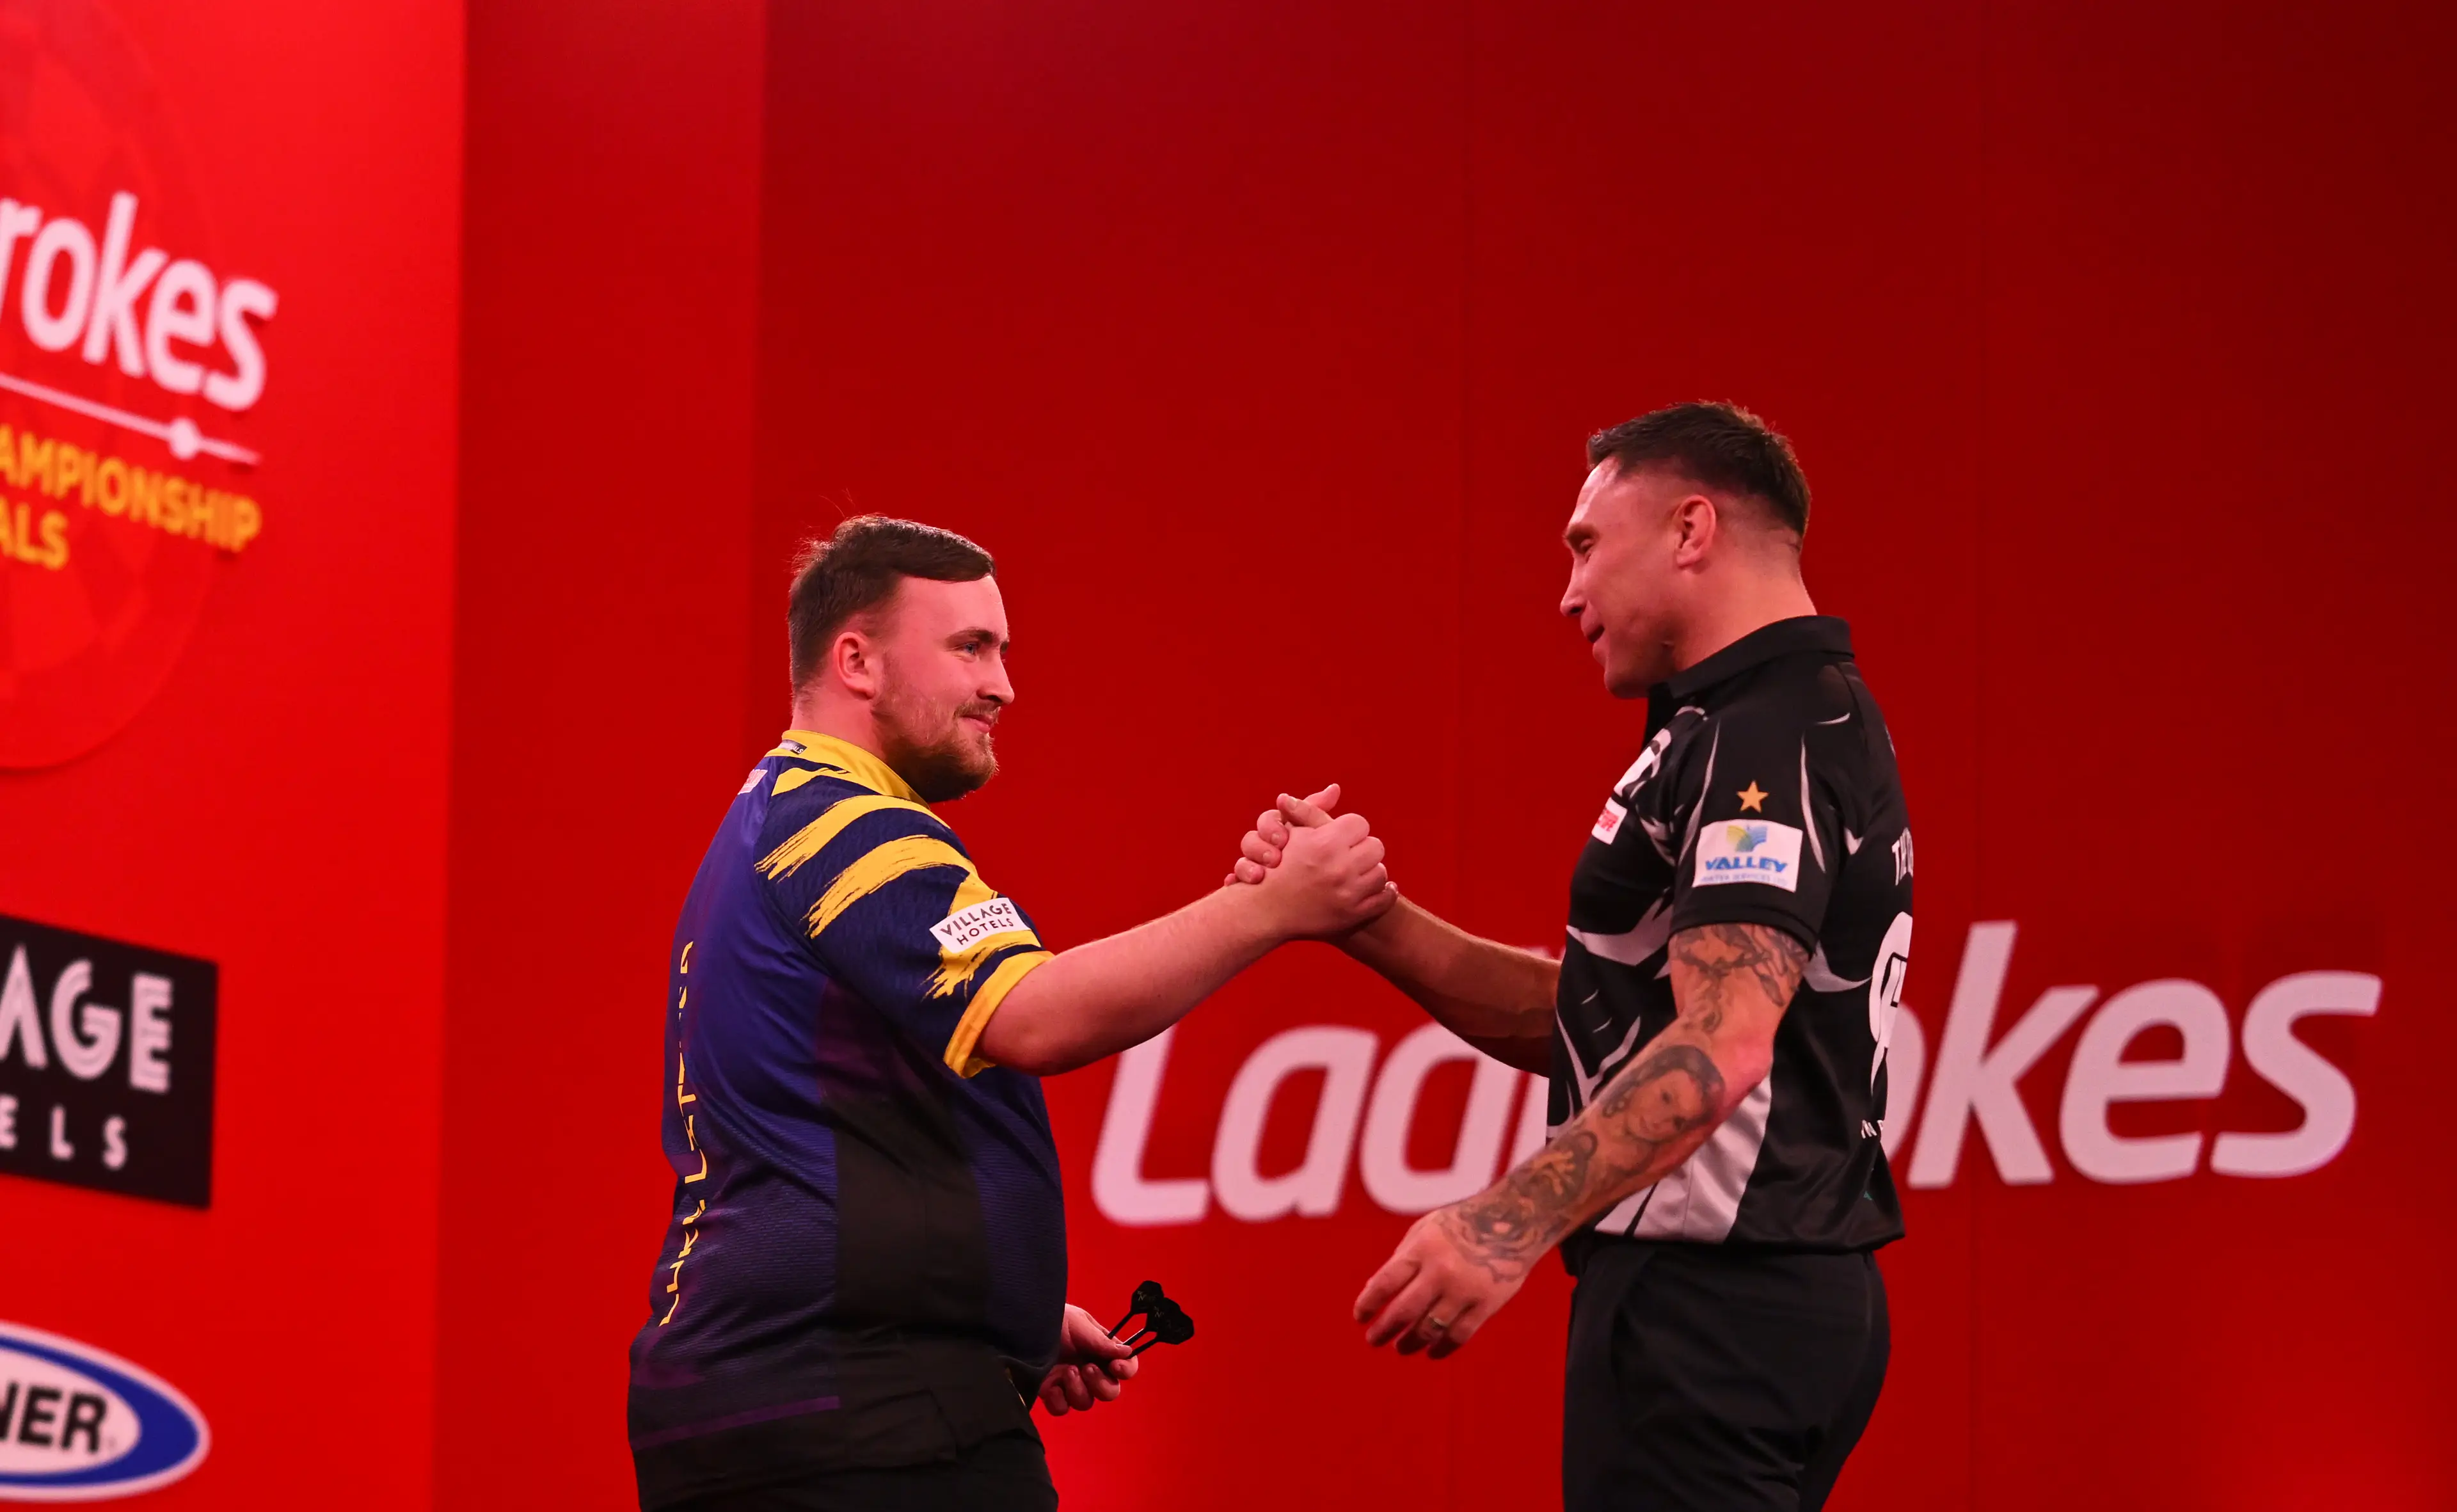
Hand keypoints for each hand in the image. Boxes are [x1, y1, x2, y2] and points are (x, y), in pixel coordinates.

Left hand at [1039, 1303, 1139, 1415]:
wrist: (1019, 1325)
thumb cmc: (1051, 1317)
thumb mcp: (1077, 1322)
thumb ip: (1101, 1341)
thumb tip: (1126, 1352)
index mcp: (1100, 1349)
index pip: (1125, 1365)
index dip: (1126, 1369)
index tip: (1116, 1368)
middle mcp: (1088, 1369)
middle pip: (1110, 1392)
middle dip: (1101, 1384)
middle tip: (1086, 1368)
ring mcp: (1069, 1383)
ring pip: (1086, 1403)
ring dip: (1078, 1389)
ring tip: (1066, 1371)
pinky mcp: (1050, 1393)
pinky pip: (1062, 1409)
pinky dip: (1059, 1401)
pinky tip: (1051, 1386)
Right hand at [1224, 783, 1339, 886]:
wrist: (1308, 890)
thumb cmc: (1312, 854)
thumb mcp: (1316, 833)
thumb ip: (1318, 812)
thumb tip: (1334, 788)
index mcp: (1278, 830)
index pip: (1268, 820)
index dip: (1272, 827)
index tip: (1283, 839)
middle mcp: (1263, 846)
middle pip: (1249, 840)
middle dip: (1259, 848)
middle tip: (1274, 859)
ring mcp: (1253, 866)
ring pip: (1240, 861)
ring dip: (1246, 867)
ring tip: (1258, 877)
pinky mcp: (1246, 886)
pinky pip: (1233, 882)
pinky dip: (1233, 882)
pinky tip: (1234, 884)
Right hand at [1246, 802, 1395, 939]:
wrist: (1266, 910)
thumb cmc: (1277, 866)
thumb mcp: (1291, 832)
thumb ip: (1313, 808)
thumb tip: (1335, 788)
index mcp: (1326, 844)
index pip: (1360, 824)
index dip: (1350, 829)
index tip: (1342, 836)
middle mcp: (1340, 868)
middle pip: (1376, 847)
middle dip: (1363, 848)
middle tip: (1351, 854)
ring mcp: (1348, 894)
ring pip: (1380, 873)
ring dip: (1370, 871)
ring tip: (1357, 872)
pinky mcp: (1353, 915)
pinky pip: (1384, 899)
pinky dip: (1384, 892)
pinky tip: (1377, 887)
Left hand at [1352, 1204, 1535, 1359]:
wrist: (1513, 1223)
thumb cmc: (1460, 1226)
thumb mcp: (1425, 1230)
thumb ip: (1401, 1259)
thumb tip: (1373, 1292)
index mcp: (1422, 1248)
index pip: (1385, 1283)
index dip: (1368, 1304)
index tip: (1360, 1318)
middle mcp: (1441, 1270)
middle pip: (1403, 1311)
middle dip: (1383, 1330)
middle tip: (1373, 1340)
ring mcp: (1465, 1289)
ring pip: (1429, 1329)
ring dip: (1410, 1343)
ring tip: (1401, 1347)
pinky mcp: (1486, 1304)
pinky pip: (1458, 1336)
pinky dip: (1442, 1349)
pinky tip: (1431, 1352)